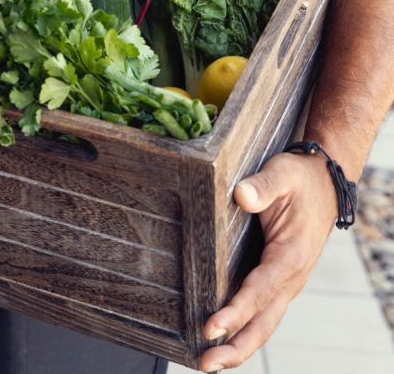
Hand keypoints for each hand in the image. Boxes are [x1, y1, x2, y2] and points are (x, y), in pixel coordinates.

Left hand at [199, 151, 335, 370]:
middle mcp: (290, 278)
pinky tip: (223, 339)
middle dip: (235, 347)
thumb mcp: (282, 174)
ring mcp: (285, 283)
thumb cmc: (299, 180)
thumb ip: (262, 185)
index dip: (234, 312)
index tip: (210, 327)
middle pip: (263, 323)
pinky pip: (262, 312)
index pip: (258, 291)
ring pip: (264, 324)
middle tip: (204, 364)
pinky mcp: (278, 281)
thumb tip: (241, 195)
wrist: (324, 184)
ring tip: (209, 364)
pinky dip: (244, 330)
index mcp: (289, 256)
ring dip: (239, 346)